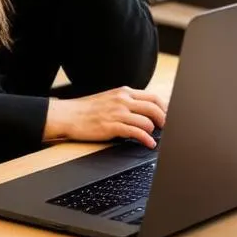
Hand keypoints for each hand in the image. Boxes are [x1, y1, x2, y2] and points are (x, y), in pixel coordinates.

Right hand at [44, 86, 167, 147]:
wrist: (67, 115)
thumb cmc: (87, 109)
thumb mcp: (110, 98)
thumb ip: (127, 101)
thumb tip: (145, 109)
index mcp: (124, 92)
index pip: (153, 97)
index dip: (165, 108)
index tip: (169, 116)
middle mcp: (123, 100)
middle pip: (154, 108)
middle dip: (164, 120)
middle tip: (167, 128)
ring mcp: (117, 113)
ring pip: (147, 121)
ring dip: (154, 130)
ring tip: (152, 136)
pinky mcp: (112, 126)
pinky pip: (136, 133)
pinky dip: (146, 139)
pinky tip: (149, 143)